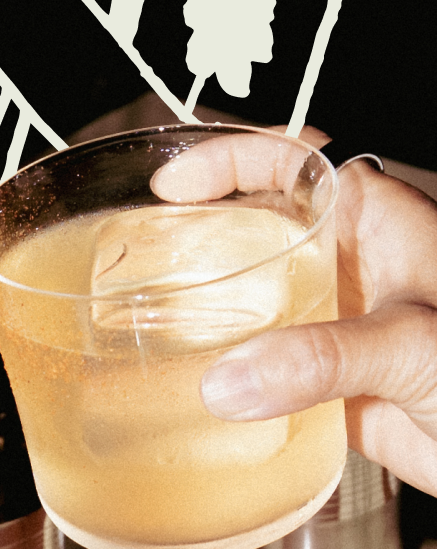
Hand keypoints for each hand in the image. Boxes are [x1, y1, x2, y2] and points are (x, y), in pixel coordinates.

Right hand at [153, 133, 436, 495]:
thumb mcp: (415, 346)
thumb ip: (325, 357)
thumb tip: (230, 380)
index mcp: (376, 222)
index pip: (291, 158)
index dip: (228, 159)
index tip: (172, 185)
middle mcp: (349, 264)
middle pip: (258, 224)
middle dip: (197, 232)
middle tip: (139, 258)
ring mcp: (337, 323)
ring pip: (254, 296)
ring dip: (207, 308)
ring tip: (149, 322)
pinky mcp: (330, 383)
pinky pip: (263, 368)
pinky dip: (227, 376)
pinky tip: (194, 390)